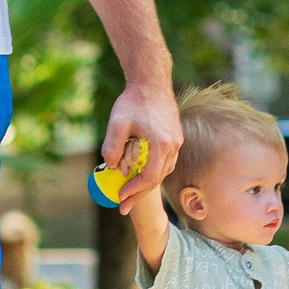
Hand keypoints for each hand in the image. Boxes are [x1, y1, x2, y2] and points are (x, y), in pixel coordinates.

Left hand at [102, 79, 181, 204]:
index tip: (120, 197)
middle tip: (123, 206)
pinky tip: (141, 173)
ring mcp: (177, 141)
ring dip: (147, 184)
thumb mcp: (117, 123)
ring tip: (130, 193)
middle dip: (139, 193)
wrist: (151, 81)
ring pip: (163, 171)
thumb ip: (112, 147)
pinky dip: (154, 171)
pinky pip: (166, 161)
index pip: (149, 177)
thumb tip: (112, 168)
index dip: (134, 190)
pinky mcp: (175, 137)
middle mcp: (173, 145)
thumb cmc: (133, 101)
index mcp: (161, 144)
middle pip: (157, 178)